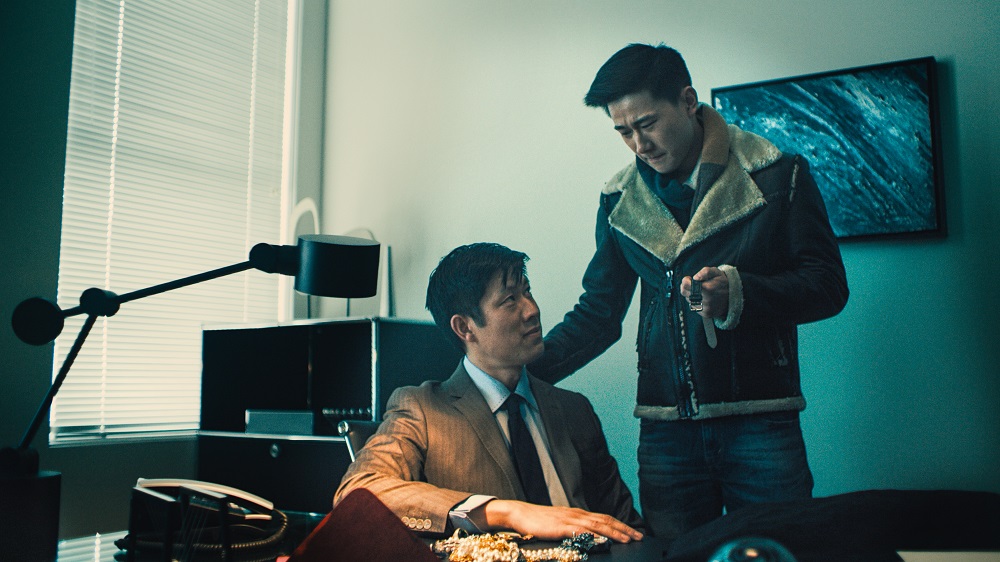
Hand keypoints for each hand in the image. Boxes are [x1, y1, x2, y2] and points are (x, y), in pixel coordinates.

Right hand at [481, 500, 642, 542]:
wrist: (520, 513)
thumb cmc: (539, 520)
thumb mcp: (560, 523)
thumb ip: (574, 528)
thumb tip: (590, 536)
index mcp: (578, 513)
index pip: (604, 518)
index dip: (620, 525)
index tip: (633, 532)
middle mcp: (577, 513)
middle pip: (606, 520)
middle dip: (624, 529)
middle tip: (639, 536)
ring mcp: (569, 519)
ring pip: (597, 525)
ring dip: (614, 532)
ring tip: (627, 539)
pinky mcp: (561, 526)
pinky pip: (580, 530)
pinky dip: (593, 535)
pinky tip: (602, 540)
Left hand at [681, 267, 728, 318]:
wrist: (733, 298)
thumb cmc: (723, 283)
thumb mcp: (716, 272)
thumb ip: (705, 272)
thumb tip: (695, 277)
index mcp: (707, 289)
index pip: (685, 286)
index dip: (685, 281)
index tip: (689, 279)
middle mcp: (706, 300)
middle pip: (684, 293)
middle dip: (688, 287)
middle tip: (695, 285)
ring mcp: (706, 309)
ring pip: (688, 300)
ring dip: (692, 295)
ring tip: (702, 292)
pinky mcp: (706, 314)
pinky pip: (694, 307)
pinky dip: (697, 302)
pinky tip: (704, 298)